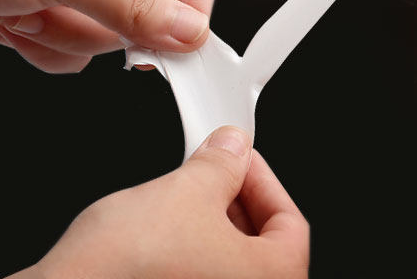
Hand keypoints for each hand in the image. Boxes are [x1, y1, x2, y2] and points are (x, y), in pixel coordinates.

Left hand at [0, 0, 214, 72]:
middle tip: (130, 43)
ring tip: (42, 18)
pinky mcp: (72, 13)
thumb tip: (186, 27)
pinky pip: (97, 45)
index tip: (194, 21)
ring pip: (128, 24)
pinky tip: (28, 29)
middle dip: (133, 19)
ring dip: (84, 34)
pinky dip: (62, 47)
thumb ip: (130, 3)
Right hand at [12, 127, 308, 278]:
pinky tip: (163, 236)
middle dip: (234, 203)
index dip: (263, 180)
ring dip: (210, 230)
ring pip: (227, 267)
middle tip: (212, 172)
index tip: (240, 160)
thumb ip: (223, 163)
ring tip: (183, 200)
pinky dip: (189, 258)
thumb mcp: (187, 189)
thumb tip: (232, 149)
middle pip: (261, 249)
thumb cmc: (126, 265)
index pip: (291, 224)